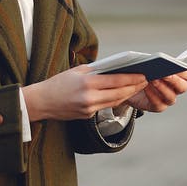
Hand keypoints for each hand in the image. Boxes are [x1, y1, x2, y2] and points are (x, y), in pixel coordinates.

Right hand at [22, 65, 147, 121]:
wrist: (41, 102)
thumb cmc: (58, 83)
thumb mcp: (76, 71)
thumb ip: (96, 71)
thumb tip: (115, 69)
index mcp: (87, 83)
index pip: (115, 80)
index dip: (132, 78)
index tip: (143, 75)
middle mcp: (89, 98)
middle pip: (119, 93)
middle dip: (134, 87)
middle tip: (145, 81)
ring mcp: (88, 109)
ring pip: (114, 102)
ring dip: (128, 95)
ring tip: (137, 87)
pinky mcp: (87, 116)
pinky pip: (105, 107)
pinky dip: (115, 100)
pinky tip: (123, 95)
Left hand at [127, 68, 186, 112]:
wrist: (133, 83)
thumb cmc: (144, 69)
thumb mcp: (148, 62)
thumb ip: (154, 61)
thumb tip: (154, 62)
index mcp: (179, 75)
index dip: (186, 72)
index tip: (177, 66)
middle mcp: (176, 89)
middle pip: (183, 87)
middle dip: (174, 80)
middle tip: (164, 73)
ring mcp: (168, 99)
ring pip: (171, 97)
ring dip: (162, 87)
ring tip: (152, 79)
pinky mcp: (158, 106)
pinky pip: (158, 103)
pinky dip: (152, 95)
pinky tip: (145, 87)